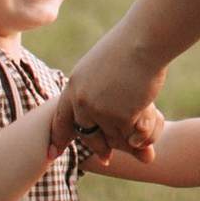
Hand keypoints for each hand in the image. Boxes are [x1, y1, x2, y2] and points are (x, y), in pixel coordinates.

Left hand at [49, 22, 164, 162]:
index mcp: (74, 86)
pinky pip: (131, 135)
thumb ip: (94, 92)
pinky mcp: (122, 116)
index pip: (61, 118)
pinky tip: (147, 121)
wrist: (144, 42)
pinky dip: (141, 132)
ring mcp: (101, 110)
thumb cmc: (127, 49)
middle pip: (86, 133)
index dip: (57, 137)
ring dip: (125, 136)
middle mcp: (82, 101)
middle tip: (107, 158)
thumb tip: (98, 120)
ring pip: (112, 135)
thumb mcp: (100, 69)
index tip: (52, 154)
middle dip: (98, 147)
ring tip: (137, 131)